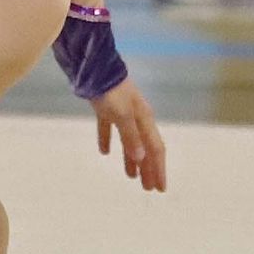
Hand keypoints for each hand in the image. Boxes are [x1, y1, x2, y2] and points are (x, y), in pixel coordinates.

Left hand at [94, 77, 165, 191]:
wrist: (93, 65)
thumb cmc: (111, 90)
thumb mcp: (122, 114)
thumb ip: (131, 136)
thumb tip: (141, 159)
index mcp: (144, 118)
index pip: (155, 149)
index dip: (158, 169)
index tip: (160, 188)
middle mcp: (136, 116)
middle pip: (144, 147)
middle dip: (148, 169)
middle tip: (148, 189)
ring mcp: (120, 111)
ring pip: (129, 140)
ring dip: (131, 159)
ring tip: (131, 176)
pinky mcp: (105, 107)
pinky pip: (108, 128)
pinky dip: (107, 140)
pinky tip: (104, 152)